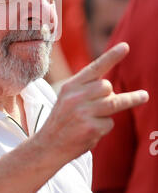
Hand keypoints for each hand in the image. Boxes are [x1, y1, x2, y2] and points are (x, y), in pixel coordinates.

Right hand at [39, 42, 148, 163]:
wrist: (47, 146)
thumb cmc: (62, 121)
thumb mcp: (67, 99)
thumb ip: (85, 89)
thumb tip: (110, 89)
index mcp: (70, 86)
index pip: (94, 68)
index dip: (111, 57)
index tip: (125, 46)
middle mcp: (75, 97)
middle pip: (107, 86)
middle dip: (111, 93)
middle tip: (108, 101)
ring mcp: (83, 112)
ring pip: (114, 102)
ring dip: (129, 100)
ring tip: (144, 96)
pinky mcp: (90, 128)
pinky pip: (109, 122)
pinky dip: (104, 127)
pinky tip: (91, 131)